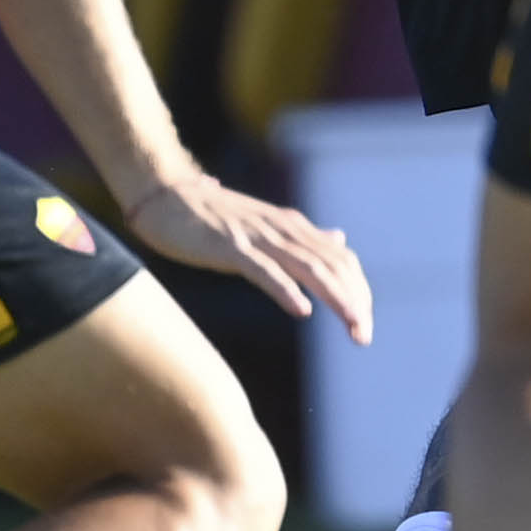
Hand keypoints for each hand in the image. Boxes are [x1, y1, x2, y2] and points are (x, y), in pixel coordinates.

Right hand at [122, 169, 372, 341]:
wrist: (166, 193)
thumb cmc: (213, 215)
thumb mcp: (267, 225)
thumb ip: (303, 237)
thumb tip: (339, 238)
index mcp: (294, 228)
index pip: (341, 260)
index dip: (358, 290)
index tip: (364, 322)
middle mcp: (284, 230)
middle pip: (333, 267)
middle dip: (354, 302)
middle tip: (363, 337)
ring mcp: (258, 237)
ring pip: (310, 269)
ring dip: (335, 299)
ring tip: (352, 326)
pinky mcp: (230, 247)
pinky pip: (263, 270)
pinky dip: (285, 290)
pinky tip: (301, 310)